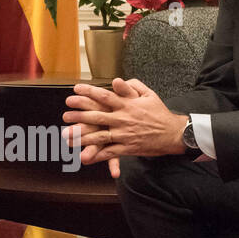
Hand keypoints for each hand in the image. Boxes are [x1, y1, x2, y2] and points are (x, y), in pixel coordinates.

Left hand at [61, 78, 185, 176]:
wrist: (173, 133)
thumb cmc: (160, 113)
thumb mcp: (148, 95)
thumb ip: (132, 86)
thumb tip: (117, 80)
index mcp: (127, 105)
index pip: (104, 96)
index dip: (88, 93)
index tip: (75, 90)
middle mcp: (123, 119)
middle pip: (97, 115)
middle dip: (79, 114)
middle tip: (65, 113)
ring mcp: (124, 135)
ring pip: (100, 135)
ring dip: (83, 136)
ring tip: (68, 136)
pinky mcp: (128, 148)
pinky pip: (110, 152)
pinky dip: (97, 155)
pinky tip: (85, 157)